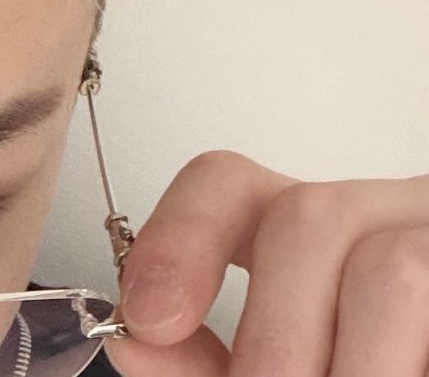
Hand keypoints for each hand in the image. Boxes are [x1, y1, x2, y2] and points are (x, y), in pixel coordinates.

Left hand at [104, 150, 428, 375]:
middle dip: (271, 343)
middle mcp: (390, 215)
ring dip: (350, 369)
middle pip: (305, 221)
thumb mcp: (286, 364)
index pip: (226, 182)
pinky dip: (407, 367)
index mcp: (316, 232)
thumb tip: (138, 343)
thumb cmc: (372, 362)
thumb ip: (207, 362)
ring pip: (393, 269)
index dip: (179, 239)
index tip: (150, 320)